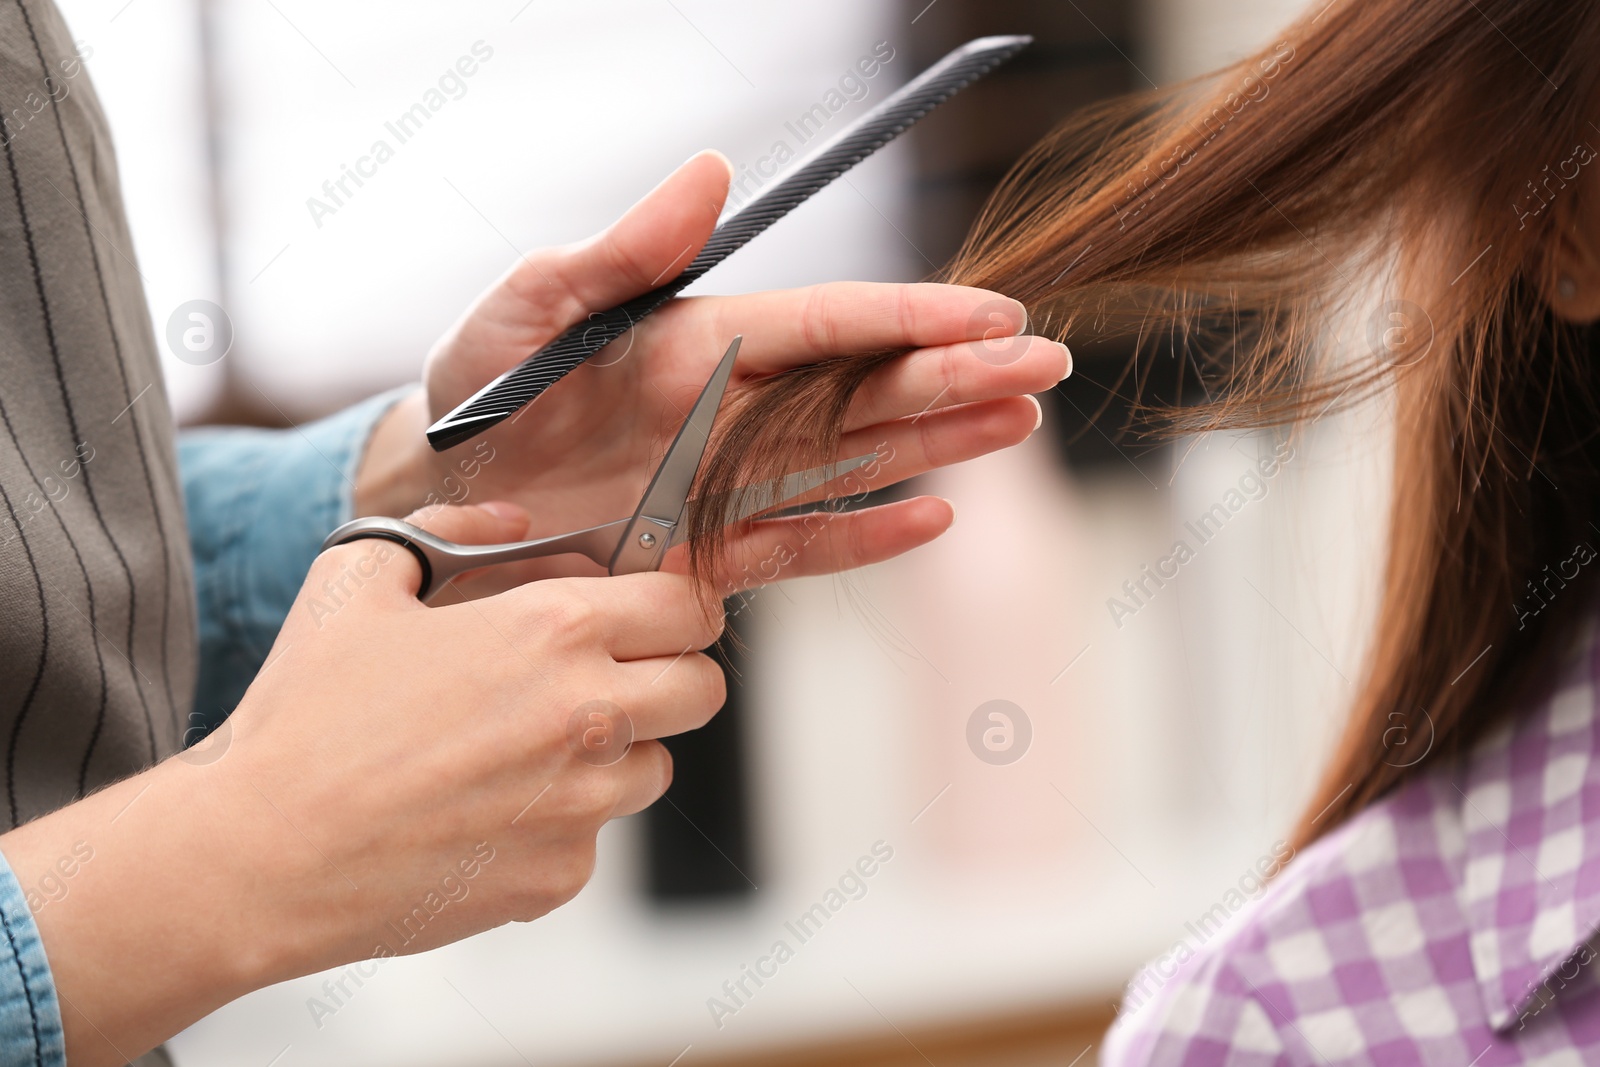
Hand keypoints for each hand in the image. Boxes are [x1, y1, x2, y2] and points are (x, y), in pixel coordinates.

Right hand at [4, 503, 723, 1065]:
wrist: (258, 854)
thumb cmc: (303, 716)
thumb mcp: (359, 578)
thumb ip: (450, 526)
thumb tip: (513, 520)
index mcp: (554, 631)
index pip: (687, 607)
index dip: (678, 606)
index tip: (656, 616)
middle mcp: (587, 716)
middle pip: (702, 691)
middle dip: (672, 677)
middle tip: (616, 677)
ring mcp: (580, 805)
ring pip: (655, 769)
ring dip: (615, 754)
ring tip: (528, 749)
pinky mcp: (559, 876)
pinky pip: (593, 840)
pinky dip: (558, 826)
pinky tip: (484, 813)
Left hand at [357, 150, 1070, 594]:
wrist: (432, 499)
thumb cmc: (478, 388)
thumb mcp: (534, 305)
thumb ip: (623, 252)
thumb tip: (713, 173)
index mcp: (704, 338)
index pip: (830, 322)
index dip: (912, 317)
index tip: (993, 312)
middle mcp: (733, 410)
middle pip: (867, 388)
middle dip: (957, 375)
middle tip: (1042, 366)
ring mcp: (727, 485)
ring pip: (855, 460)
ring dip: (938, 443)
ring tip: (1018, 422)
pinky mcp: (708, 555)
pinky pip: (799, 545)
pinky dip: (864, 536)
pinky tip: (933, 518)